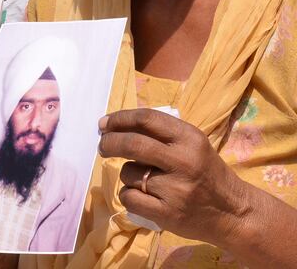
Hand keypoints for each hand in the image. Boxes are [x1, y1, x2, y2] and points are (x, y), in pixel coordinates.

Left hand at [98, 108, 247, 247]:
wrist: (231, 211)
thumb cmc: (206, 171)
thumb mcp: (192, 143)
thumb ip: (162, 133)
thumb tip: (119, 126)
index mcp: (189, 137)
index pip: (147, 119)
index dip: (120, 118)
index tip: (104, 123)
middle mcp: (183, 160)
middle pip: (133, 144)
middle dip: (110, 142)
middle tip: (102, 144)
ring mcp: (175, 189)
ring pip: (129, 173)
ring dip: (127, 173)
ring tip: (142, 178)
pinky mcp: (167, 213)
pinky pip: (130, 198)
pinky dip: (129, 194)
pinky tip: (142, 195)